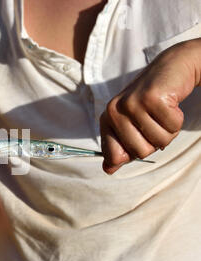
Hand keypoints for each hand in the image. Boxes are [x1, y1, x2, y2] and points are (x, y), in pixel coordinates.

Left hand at [100, 39, 200, 173]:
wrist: (173, 67)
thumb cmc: (151, 101)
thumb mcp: (132, 124)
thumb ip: (120, 148)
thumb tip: (107, 170)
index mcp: (107, 119)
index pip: (114, 156)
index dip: (134, 151)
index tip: (139, 134)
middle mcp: (114, 111)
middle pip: (141, 152)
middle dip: (155, 142)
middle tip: (155, 120)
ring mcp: (132, 103)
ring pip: (158, 141)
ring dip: (169, 130)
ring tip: (163, 112)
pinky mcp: (152, 98)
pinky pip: (172, 126)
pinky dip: (177, 119)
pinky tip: (171, 104)